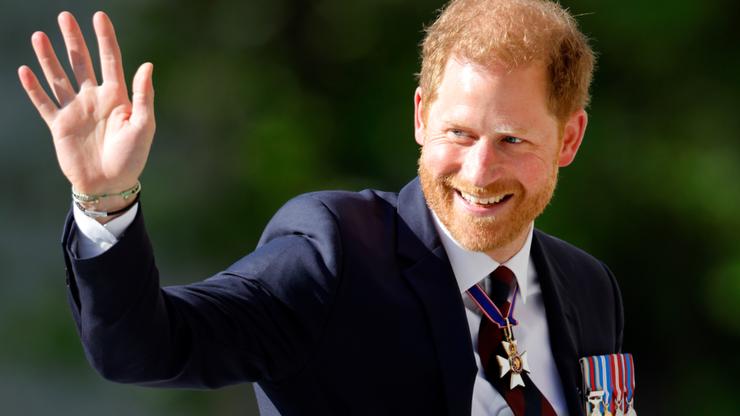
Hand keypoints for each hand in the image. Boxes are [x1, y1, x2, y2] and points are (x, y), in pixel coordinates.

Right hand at [18, 11, 154, 205]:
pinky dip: (34, 88)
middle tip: (64, 17)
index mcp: (117, 97)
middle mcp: (95, 99)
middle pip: (82, 62)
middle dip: (73, 40)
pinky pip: (44, 103)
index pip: (111, 60)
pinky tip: (25, 70)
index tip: (99, 16)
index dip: (105, 38)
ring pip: (59, 77)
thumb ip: (144, 96)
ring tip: (39, 36)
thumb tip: (147, 64)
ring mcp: (75, 110)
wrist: (109, 185)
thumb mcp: (144, 126)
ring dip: (49, 57)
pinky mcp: (59, 125)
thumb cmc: (132, 157)